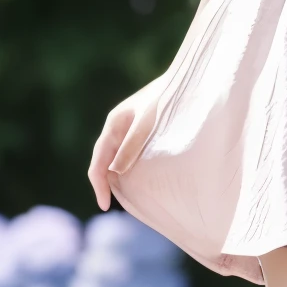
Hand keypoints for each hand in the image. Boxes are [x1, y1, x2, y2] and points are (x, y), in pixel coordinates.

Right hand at [88, 77, 164, 209]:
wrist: (188, 81)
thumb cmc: (168, 101)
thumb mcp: (148, 124)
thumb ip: (131, 146)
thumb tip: (115, 173)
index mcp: (115, 124)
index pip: (99, 161)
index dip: (99, 185)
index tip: (103, 206)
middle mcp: (118, 126)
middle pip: (104, 161)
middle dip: (105, 183)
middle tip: (110, 204)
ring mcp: (129, 128)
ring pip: (116, 158)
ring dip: (117, 177)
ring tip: (125, 198)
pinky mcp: (142, 130)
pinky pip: (129, 154)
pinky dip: (129, 169)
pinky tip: (139, 180)